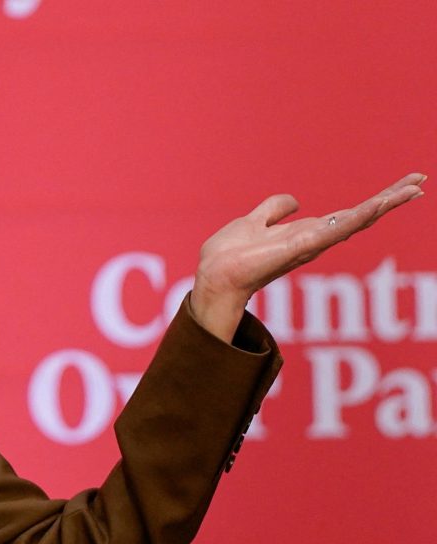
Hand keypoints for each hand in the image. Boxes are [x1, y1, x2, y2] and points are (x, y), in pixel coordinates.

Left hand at [190, 173, 425, 341]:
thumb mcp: (252, 222)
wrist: (215, 274)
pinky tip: (380, 203)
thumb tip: (294, 200)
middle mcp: (315, 241)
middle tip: (420, 181)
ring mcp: (312, 245)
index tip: (401, 185)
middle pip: (360, 217)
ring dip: (385, 203)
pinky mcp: (304, 247)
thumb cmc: (228, 255)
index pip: (347, 215)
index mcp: (305, 233)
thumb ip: (272, 211)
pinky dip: (359, 215)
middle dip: (390, 199)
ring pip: (356, 220)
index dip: (373, 201)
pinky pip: (337, 229)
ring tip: (414, 187)